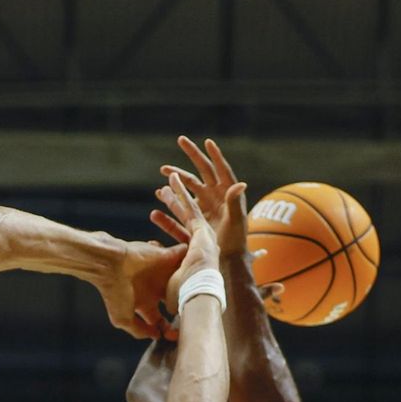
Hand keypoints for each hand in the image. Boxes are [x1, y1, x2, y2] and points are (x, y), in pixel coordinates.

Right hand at [99, 239, 186, 338]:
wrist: (111, 264)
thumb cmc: (114, 291)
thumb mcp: (123, 319)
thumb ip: (139, 330)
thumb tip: (157, 336)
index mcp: (144, 303)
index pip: (161, 320)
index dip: (169, 329)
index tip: (176, 335)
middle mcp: (154, 288)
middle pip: (176, 300)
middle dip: (185, 305)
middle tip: (191, 309)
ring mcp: (161, 272)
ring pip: (184, 279)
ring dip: (190, 282)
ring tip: (196, 288)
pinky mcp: (166, 256)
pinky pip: (184, 255)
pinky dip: (189, 259)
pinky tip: (190, 268)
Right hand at [150, 136, 249, 256]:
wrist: (227, 262)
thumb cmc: (236, 242)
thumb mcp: (236, 221)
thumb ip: (235, 202)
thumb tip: (241, 183)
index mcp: (228, 193)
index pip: (221, 169)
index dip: (215, 155)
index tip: (207, 142)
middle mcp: (216, 196)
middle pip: (202, 171)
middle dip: (192, 155)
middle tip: (181, 139)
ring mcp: (204, 206)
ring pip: (188, 187)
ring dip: (176, 178)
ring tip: (163, 172)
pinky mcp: (194, 218)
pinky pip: (181, 206)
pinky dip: (171, 201)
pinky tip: (159, 196)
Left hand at [158, 171, 219, 311]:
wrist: (198, 295)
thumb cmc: (185, 297)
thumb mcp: (170, 286)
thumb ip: (164, 280)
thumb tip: (152, 285)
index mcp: (194, 258)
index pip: (180, 237)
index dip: (168, 225)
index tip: (155, 217)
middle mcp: (201, 245)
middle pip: (186, 219)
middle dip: (174, 205)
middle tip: (162, 193)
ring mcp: (204, 237)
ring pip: (189, 210)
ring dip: (178, 194)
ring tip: (168, 179)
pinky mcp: (203, 230)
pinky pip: (190, 206)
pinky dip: (181, 192)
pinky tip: (173, 179)